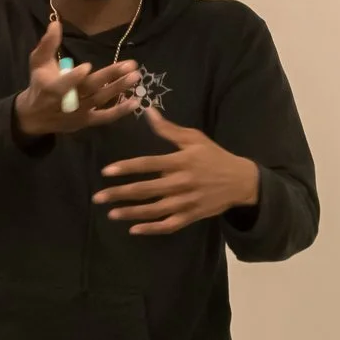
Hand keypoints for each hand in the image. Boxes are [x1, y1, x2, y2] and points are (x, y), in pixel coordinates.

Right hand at [14, 19, 143, 137]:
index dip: (74, 77)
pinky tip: (135, 101)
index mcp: (52, 87)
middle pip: (90, 88)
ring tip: (135, 76)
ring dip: (119, 88)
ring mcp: (79, 112)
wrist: (35, 117)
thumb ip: (47, 45)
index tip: (87, 66)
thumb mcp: (38, 63)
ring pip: (100, 100)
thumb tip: (56, 23)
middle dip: (109, 76)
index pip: (64, 84)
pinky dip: (120, 111)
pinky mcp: (87, 121)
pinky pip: (105, 117)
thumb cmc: (39, 84)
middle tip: (129, 65)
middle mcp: (67, 101)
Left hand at [94, 108, 261, 234]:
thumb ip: (168, 129)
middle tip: (98, 197)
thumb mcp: (194, 138)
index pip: (149, 164)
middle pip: (146, 190)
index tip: (106, 172)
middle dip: (120, 194)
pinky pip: (169, 225)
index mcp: (181, 161)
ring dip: (131, 213)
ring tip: (111, 213)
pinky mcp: (192, 216)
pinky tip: (134, 229)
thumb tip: (148, 111)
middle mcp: (182, 182)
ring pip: (154, 210)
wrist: (242, 181)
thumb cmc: (214, 156)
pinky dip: (151, 229)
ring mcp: (187, 202)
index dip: (126, 168)